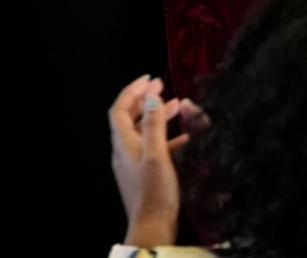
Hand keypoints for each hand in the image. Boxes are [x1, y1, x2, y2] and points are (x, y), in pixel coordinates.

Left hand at [109, 76, 188, 247]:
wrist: (152, 228)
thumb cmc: (154, 191)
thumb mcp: (156, 154)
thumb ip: (154, 125)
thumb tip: (151, 97)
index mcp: (123, 143)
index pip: (120, 108)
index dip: (132, 91)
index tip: (150, 79)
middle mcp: (124, 150)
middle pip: (131, 118)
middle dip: (146, 100)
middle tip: (163, 88)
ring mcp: (133, 163)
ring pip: (144, 132)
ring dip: (158, 118)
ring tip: (179, 106)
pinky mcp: (144, 175)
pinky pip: (154, 149)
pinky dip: (167, 139)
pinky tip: (186, 137)